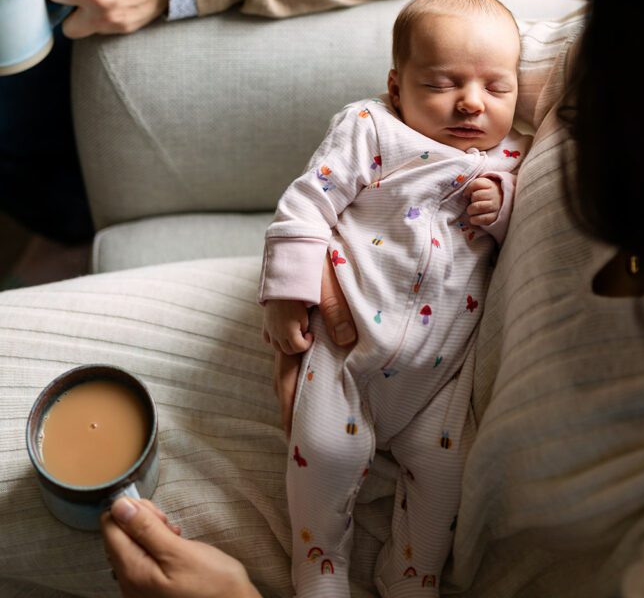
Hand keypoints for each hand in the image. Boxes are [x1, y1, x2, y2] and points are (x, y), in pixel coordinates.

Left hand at [101, 497, 259, 597]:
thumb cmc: (212, 584)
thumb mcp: (179, 551)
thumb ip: (146, 528)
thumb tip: (119, 506)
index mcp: (132, 572)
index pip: (110, 527)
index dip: (132, 511)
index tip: (157, 515)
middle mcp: (128, 582)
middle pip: (119, 535)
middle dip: (141, 521)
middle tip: (169, 525)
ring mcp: (138, 587)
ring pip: (131, 544)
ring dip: (151, 531)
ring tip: (174, 535)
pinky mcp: (150, 588)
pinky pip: (142, 557)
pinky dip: (156, 545)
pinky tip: (174, 545)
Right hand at [262, 299, 312, 354]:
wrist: (281, 289)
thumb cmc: (296, 302)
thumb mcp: (304, 317)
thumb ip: (303, 330)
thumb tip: (303, 337)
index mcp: (289, 332)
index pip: (299, 348)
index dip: (307, 344)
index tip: (309, 335)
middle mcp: (278, 334)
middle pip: (288, 350)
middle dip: (297, 346)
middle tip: (302, 336)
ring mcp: (270, 330)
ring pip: (277, 347)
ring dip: (286, 345)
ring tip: (292, 336)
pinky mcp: (265, 325)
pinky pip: (267, 339)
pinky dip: (274, 340)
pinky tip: (280, 333)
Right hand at [273, 255, 356, 436]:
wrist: (294, 229)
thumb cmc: (312, 255)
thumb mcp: (328, 282)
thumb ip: (338, 312)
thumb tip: (345, 345)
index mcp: (287, 326)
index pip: (289, 376)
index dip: (294, 405)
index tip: (298, 431)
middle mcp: (276, 329)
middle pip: (280, 376)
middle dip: (286, 406)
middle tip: (293, 436)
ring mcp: (274, 321)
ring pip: (280, 360)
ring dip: (288, 384)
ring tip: (298, 409)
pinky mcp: (279, 311)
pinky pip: (281, 343)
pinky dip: (289, 361)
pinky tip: (300, 368)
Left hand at [466, 177, 502, 226]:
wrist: (500, 202)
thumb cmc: (486, 193)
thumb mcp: (481, 186)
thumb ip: (473, 186)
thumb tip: (465, 194)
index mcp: (490, 185)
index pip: (477, 184)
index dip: (469, 189)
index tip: (467, 194)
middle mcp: (494, 195)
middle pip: (477, 196)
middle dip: (471, 200)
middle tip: (471, 203)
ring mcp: (495, 206)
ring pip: (479, 207)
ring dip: (471, 210)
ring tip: (471, 211)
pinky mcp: (494, 217)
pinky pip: (483, 219)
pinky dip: (475, 219)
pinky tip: (473, 218)